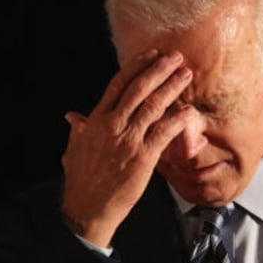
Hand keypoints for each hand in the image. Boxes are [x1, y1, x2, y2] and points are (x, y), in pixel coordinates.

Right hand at [60, 49, 193, 246]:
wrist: (88, 207)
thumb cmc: (81, 180)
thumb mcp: (73, 149)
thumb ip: (77, 130)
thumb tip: (72, 116)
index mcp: (95, 120)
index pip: (117, 84)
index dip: (136, 66)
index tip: (151, 54)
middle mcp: (112, 125)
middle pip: (139, 89)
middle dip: (159, 70)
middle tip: (176, 57)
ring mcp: (128, 140)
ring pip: (154, 105)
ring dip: (172, 87)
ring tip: (186, 75)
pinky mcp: (143, 157)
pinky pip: (165, 133)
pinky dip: (178, 120)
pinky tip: (189, 111)